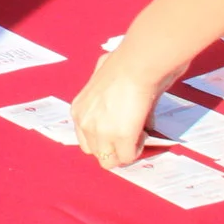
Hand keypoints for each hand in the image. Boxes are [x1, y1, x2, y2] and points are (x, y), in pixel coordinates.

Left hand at [69, 43, 181, 168]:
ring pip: (110, 160)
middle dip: (114, 148)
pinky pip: (128, 157)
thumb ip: (109, 101)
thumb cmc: (125, 64)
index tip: (121, 130)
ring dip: (125, 151)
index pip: (86, 139)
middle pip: (96, 152)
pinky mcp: (120, 138)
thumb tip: (128, 111)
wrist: (137, 63)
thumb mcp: (105, 81)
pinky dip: (138, 150)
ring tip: (138, 134)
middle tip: (130, 135)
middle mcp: (84, 123)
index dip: (105, 138)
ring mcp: (100, 132)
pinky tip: (144, 133)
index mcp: (79, 110)